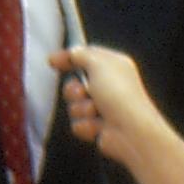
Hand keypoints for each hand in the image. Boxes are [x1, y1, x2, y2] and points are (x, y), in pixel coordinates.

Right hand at [56, 43, 154, 165]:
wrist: (130, 131)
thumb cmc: (120, 95)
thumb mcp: (99, 63)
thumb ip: (82, 54)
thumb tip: (73, 52)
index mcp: (114, 66)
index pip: (86, 57)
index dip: (69, 58)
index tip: (53, 61)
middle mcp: (110, 86)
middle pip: (75, 84)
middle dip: (74, 90)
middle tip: (83, 92)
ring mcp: (104, 108)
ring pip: (74, 106)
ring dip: (81, 109)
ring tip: (95, 112)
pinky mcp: (99, 127)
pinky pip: (78, 124)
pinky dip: (86, 125)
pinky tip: (97, 126)